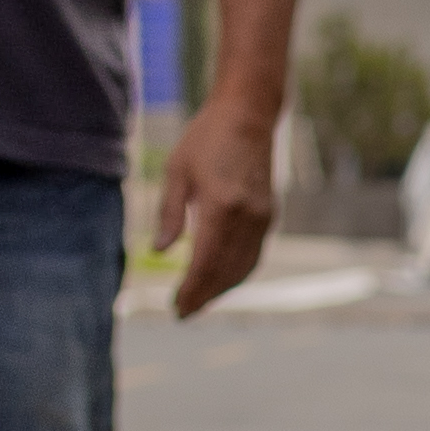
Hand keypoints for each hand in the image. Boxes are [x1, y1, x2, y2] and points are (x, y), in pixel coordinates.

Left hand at [153, 88, 281, 316]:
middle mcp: (247, 218)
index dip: (191, 289)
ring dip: (222, 289)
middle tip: (183, 313)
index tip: (176, 307)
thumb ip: (169, 213)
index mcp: (221, 206)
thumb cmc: (205, 139)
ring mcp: (262, 219)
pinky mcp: (269, 216)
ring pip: (244, 268)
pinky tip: (221, 280)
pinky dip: (238, 273)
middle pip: (225, 271)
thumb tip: (160, 252)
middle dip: (205, 296)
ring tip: (199, 302)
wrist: (248, 117)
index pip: (205, 262)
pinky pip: (254, 256)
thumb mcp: (177, 171)